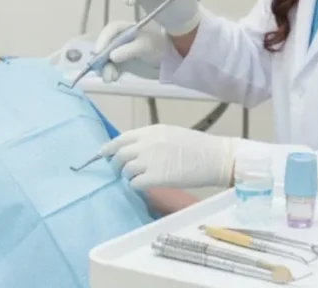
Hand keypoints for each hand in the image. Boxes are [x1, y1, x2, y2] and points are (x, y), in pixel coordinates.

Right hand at [93, 21, 165, 82]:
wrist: (169, 59)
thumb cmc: (158, 46)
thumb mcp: (145, 46)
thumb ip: (129, 50)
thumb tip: (111, 57)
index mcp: (125, 29)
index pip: (110, 31)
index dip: (102, 40)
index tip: (97, 53)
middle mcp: (119, 39)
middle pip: (105, 47)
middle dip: (102, 59)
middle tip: (101, 71)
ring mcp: (119, 51)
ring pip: (106, 59)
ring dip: (105, 68)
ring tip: (110, 78)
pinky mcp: (121, 63)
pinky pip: (111, 67)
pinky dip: (110, 73)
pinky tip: (112, 78)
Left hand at [98, 124, 237, 189]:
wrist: (214, 157)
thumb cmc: (197, 146)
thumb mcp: (171, 134)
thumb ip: (151, 140)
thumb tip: (136, 150)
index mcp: (151, 131)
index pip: (121, 138)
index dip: (109, 148)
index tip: (102, 154)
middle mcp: (146, 144)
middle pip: (119, 155)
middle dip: (115, 164)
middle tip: (117, 171)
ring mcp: (150, 160)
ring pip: (125, 170)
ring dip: (126, 176)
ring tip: (134, 179)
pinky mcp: (155, 177)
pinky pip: (134, 183)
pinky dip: (134, 186)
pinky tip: (141, 187)